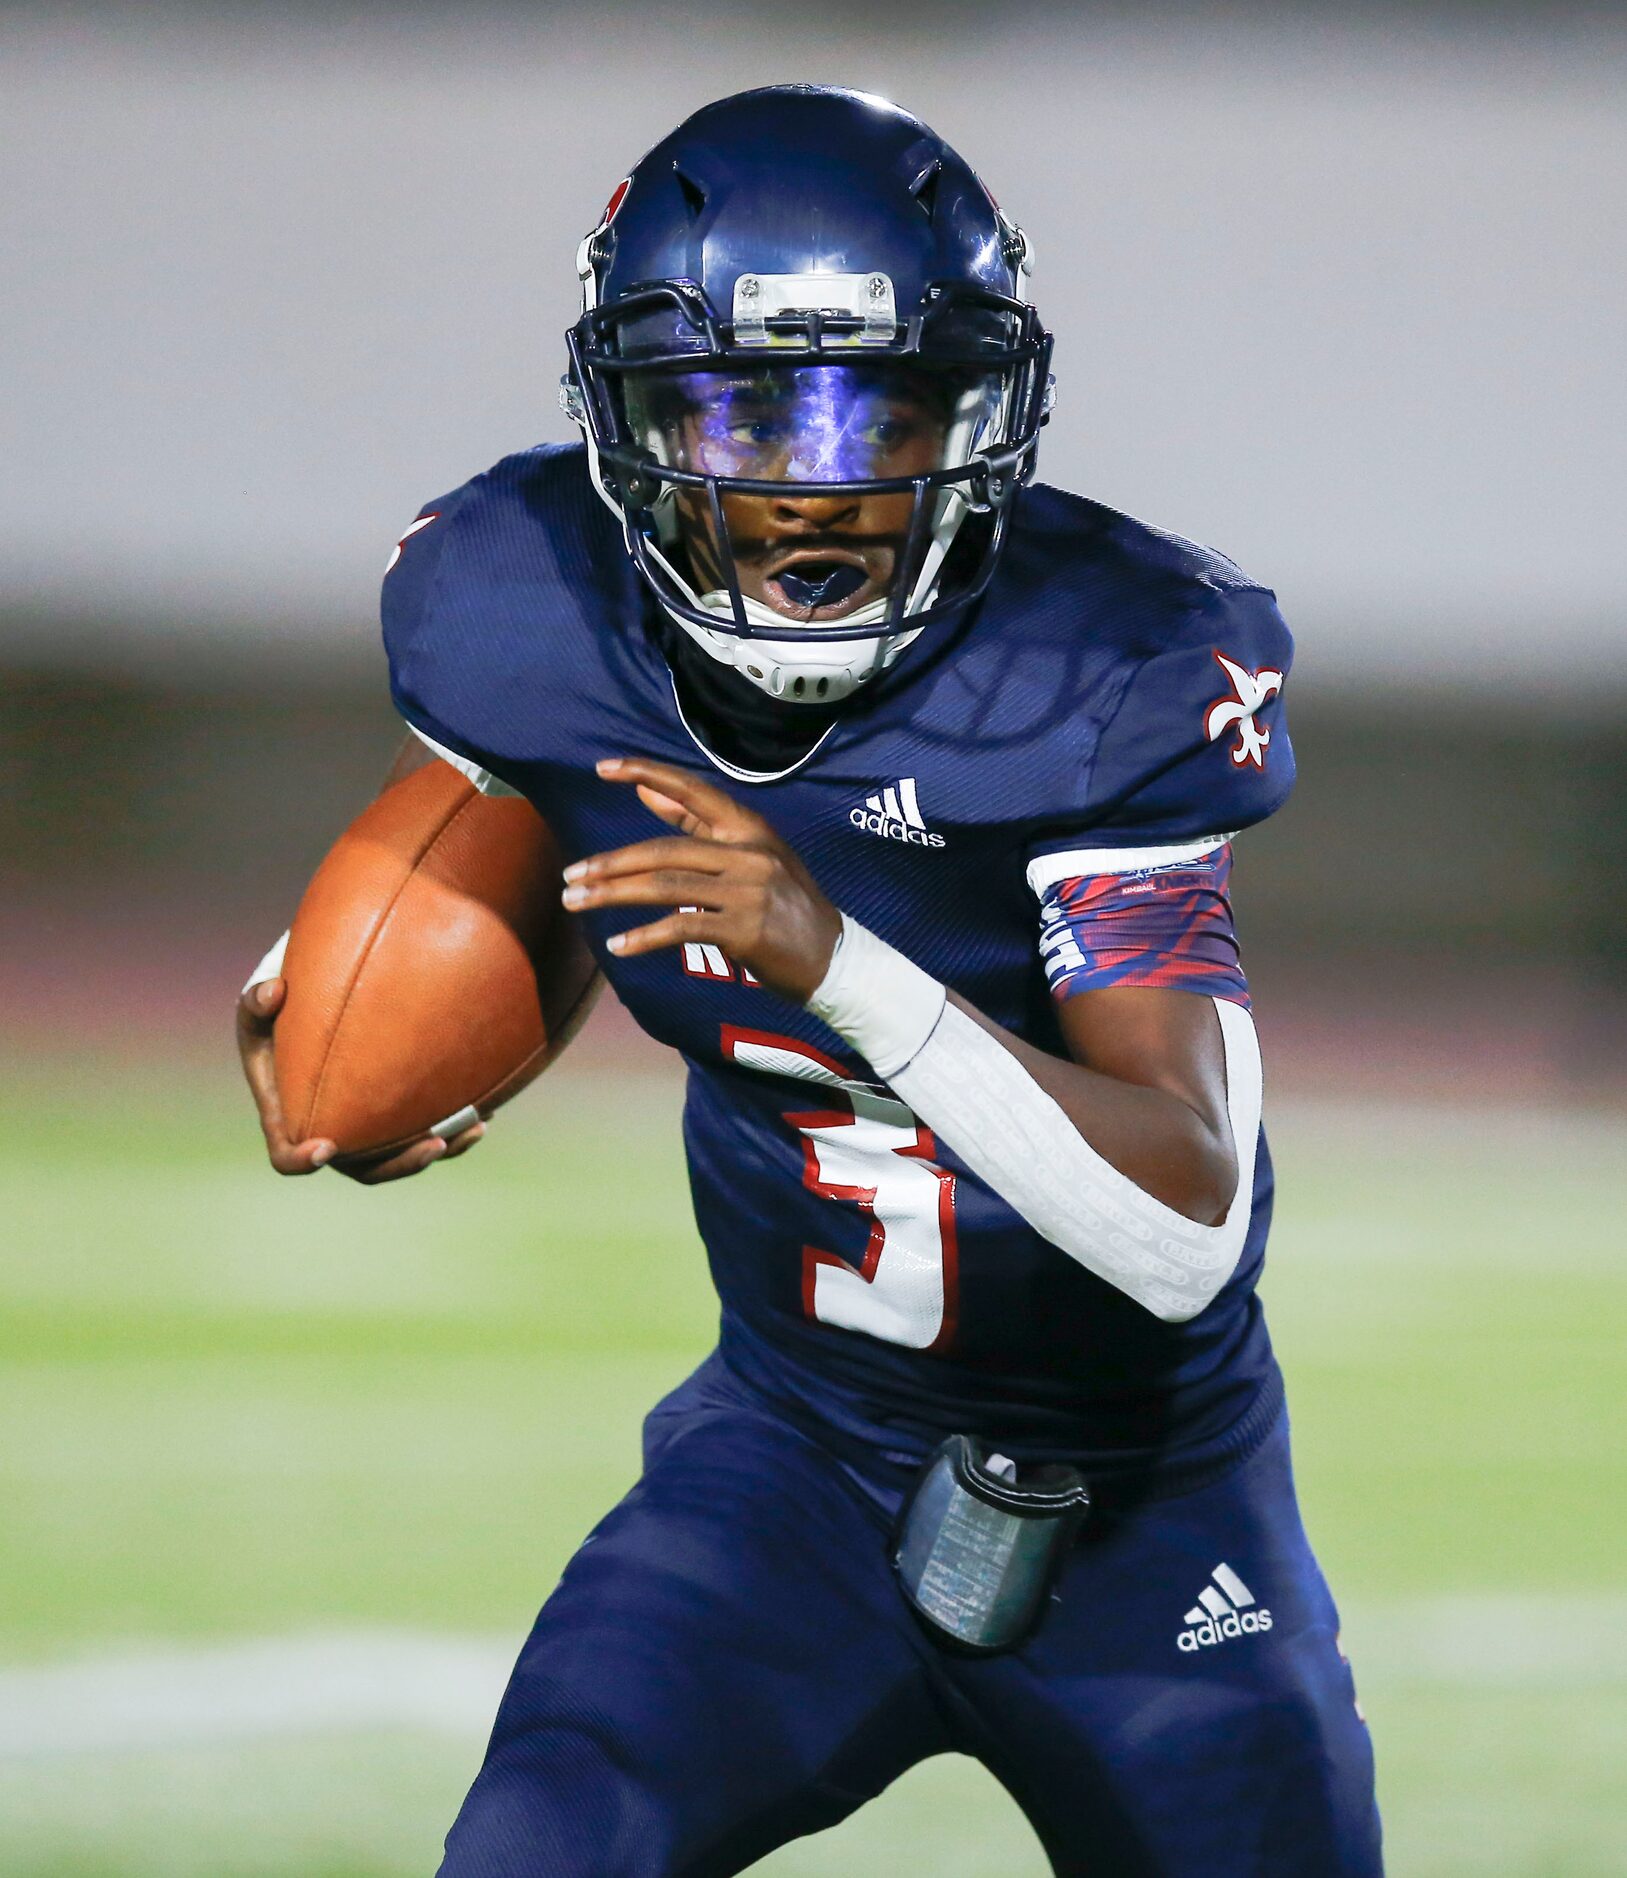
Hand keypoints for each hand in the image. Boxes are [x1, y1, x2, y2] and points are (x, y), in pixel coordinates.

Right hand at [235, 975, 484, 1182]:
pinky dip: (456, 1130)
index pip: (287, 1154)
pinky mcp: (396, 1117)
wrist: (317, 1011)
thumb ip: (258, 997)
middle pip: (362, 1167)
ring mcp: (366, 1130)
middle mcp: (330, 1133)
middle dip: (400, 1163)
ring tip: (472, 1128)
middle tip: (434, 1143)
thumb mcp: (262, 999)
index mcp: (287, 1118)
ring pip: (401, 1156)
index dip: (302, 1159)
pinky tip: (484, 1114)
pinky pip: (428, 1134)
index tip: (325, 1147)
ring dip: (440, 1148)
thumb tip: (274, 990)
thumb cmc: (283, 1008)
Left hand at [562, 756, 842, 1002]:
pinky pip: (681, 927)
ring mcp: (748, 892)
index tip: (603, 767)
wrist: (832, 959)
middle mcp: (749, 853)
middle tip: (570, 877)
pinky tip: (619, 946)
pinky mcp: (744, 930)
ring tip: (577, 903)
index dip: (647, 773)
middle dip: (610, 864)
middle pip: (664, 850)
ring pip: (665, 886)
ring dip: (613, 895)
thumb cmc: (784, 907)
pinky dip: (644, 937)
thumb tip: (647, 792)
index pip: (692, 790)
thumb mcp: (750, 858)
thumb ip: (699, 827)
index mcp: (749, 828)